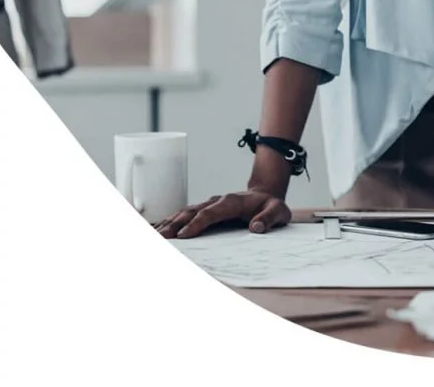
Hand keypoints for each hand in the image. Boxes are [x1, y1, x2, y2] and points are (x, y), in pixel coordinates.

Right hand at [154, 191, 291, 239]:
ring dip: (169, 223)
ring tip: (154, 236)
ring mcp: (209, 204)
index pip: (210, 212)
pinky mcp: (205, 210)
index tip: (184, 235)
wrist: (266, 194)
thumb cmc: (271, 205)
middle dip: (175, 224)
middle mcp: (216, 201)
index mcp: (232, 202)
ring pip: (185, 212)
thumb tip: (255, 227)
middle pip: (192, 211)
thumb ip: (269, 218)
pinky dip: (170, 221)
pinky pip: (185, 215)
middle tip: (160, 238)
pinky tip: (157, 229)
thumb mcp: (278, 211)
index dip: (197, 223)